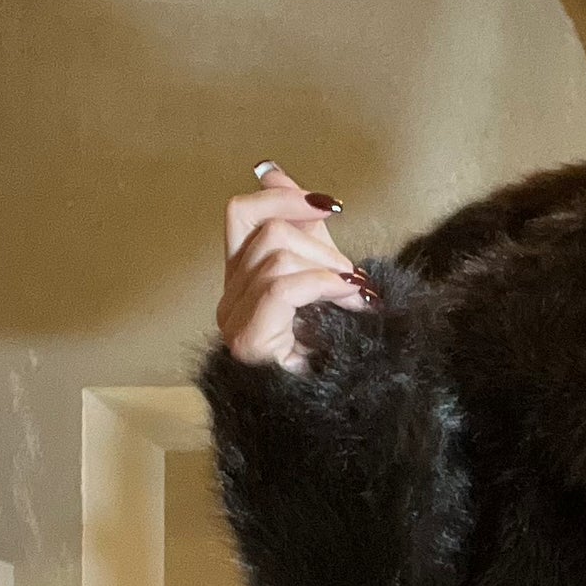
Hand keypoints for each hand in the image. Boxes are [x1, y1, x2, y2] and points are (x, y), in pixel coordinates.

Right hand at [217, 163, 378, 372]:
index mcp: (240, 280)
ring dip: (329, 270)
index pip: (240, 214)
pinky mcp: (249, 340)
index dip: (283, 198)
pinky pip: (282, 288)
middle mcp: (228, 298)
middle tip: (354, 280)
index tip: (330, 206)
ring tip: (356, 298)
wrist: (332, 413)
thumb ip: (303, 232)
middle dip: (322, 245)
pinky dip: (324, 285)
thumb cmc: (330, 351)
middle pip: (265, 232)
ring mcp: (234, 320)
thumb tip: (274, 171)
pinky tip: (349, 301)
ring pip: (276, 257)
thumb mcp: (320, 280)